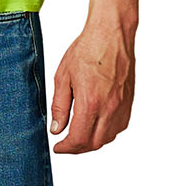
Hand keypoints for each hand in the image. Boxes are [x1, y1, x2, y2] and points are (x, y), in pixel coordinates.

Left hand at [50, 19, 135, 152]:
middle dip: (78, 148)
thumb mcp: (62, 77)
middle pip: (95, 143)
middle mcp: (110, 108)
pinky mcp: (129, 103)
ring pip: (108, 137)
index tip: (57, 147)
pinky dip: (106, 132)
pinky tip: (95, 125)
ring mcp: (122, 107)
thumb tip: (56, 128)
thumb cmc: (86, 51)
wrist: (111, 36)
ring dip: (92, 142)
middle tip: (65, 144)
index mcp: (90, 103)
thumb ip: (59, 106)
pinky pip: (119, 127)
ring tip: (77, 136)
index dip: (66, 148)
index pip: (79, 138)